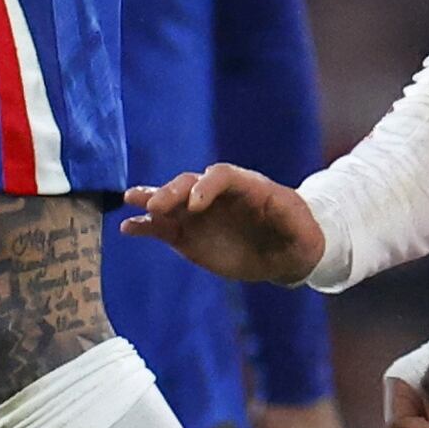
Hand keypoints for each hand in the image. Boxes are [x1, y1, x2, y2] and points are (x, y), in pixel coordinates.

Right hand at [119, 164, 324, 281]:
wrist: (284, 251)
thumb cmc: (295, 232)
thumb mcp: (300, 226)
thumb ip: (290, 219)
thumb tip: (284, 212)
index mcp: (243, 185)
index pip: (219, 175)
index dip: (206, 186)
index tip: (195, 206)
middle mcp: (215, 195)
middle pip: (188, 184)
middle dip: (171, 192)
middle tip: (156, 206)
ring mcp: (198, 214)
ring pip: (170, 201)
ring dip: (150, 199)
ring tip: (130, 200)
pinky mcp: (188, 235)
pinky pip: (163, 228)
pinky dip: (145, 227)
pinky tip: (128, 228)